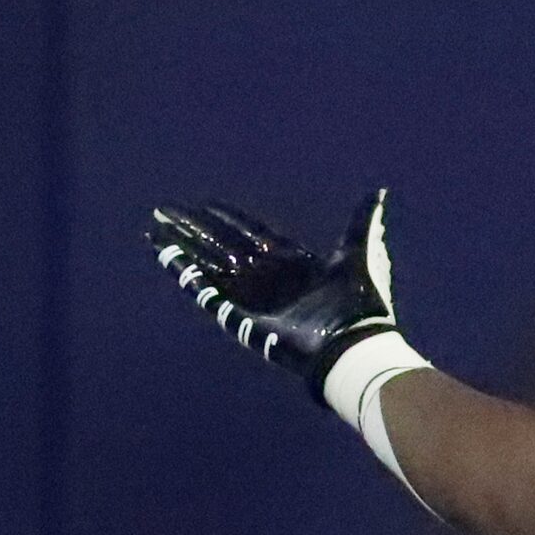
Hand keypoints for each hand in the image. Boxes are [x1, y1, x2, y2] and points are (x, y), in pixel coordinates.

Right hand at [148, 192, 399, 394]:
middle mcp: (264, 277)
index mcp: (288, 261)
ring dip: (182, 247)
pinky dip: (186, 275)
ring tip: (156, 231)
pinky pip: (206, 293)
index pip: (249, 232)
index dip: (227, 217)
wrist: (351, 342)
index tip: (206, 203)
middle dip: (193, 228)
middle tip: (165, 211)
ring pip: (208, 264)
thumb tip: (378, 192)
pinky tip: (167, 257)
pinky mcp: (239, 316)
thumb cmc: (357, 301)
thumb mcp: (359, 251)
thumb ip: (361, 220)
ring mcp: (250, 296)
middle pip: (220, 245)